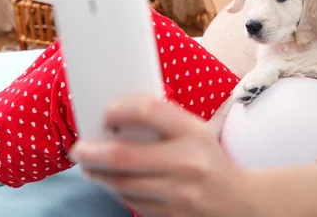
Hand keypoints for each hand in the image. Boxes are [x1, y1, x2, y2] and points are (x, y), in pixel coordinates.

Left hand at [70, 95, 254, 216]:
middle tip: (78, 149)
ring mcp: (179, 193)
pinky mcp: (171, 215)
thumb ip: (164, 122)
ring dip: (99, 174)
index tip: (105, 114)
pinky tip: (112, 182)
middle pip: (124, 155)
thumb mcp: (197, 132)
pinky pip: (131, 202)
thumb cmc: (209, 159)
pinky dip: (117, 191)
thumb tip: (119, 119)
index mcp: (194, 133)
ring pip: (122, 183)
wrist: (238, 201)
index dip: (120, 110)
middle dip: (92, 152)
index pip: (148, 111)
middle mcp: (187, 163)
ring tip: (90, 166)